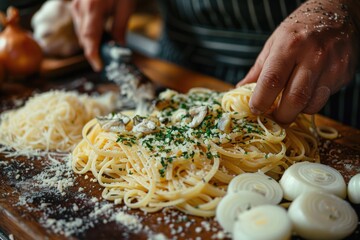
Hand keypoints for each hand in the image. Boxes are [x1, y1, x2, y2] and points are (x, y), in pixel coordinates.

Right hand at [71, 0, 134, 70]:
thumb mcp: (126, 6)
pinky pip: (80, 24)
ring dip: (92, 42)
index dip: (93, 56)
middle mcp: (80, 8)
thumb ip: (121, 28)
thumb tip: (119, 47)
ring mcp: (75, 5)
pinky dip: (89, 33)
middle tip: (109, 59)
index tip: (99, 67)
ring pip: (81, 32)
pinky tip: (100, 35)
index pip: (90, 39)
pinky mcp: (76, 4)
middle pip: (84, 38)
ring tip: (106, 48)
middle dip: (95, 51)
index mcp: (93, 9)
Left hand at [238, 0, 359, 124]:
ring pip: (311, 104)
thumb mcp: (274, 43)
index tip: (255, 109)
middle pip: (295, 98)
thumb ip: (258, 70)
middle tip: (274, 117)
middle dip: (281, 115)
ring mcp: (332, 66)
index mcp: (290, 46)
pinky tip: (306, 93)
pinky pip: (324, 99)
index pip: (272, 80)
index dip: (261, 100)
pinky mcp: (343, 74)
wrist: (337, 12)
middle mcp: (313, 56)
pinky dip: (311, 103)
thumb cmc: (299, 29)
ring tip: (289, 104)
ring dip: (297, 110)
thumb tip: (240, 90)